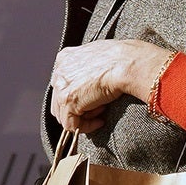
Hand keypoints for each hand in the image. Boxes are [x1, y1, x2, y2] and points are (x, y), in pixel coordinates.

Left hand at [48, 40, 173, 133]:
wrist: (126, 63)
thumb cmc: (122, 59)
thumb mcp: (100, 58)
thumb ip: (89, 68)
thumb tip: (92, 82)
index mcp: (66, 58)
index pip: (63, 84)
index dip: (78, 95)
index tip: (93, 99)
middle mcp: (60, 70)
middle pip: (59, 100)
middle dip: (78, 108)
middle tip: (99, 107)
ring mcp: (61, 86)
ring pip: (63, 114)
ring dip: (82, 117)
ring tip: (102, 111)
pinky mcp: (68, 100)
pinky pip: (70, 124)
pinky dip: (86, 127)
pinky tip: (100, 121)